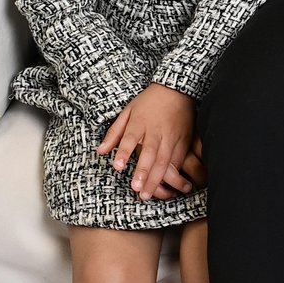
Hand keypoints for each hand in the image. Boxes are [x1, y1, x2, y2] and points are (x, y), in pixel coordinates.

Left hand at [96, 83, 195, 200]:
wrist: (177, 89)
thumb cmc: (149, 101)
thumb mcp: (128, 111)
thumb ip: (114, 132)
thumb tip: (100, 151)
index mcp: (140, 122)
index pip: (131, 138)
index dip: (124, 153)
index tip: (117, 167)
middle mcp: (156, 130)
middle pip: (150, 153)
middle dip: (144, 172)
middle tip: (136, 190)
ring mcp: (172, 136)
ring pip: (165, 160)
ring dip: (157, 178)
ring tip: (148, 193)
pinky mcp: (183, 140)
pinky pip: (179, 159)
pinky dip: (174, 174)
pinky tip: (169, 187)